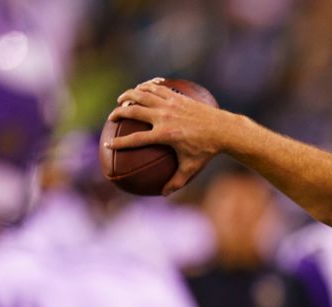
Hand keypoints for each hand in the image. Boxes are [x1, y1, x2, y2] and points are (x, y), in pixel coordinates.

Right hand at [105, 78, 225, 194]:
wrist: (223, 129)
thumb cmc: (206, 151)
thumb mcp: (191, 168)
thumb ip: (176, 181)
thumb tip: (164, 194)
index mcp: (165, 135)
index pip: (136, 139)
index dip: (120, 142)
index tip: (108, 144)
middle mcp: (165, 117)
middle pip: (134, 111)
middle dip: (118, 112)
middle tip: (112, 117)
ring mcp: (171, 104)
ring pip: (143, 94)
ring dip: (129, 95)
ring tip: (121, 99)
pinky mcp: (178, 97)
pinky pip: (157, 88)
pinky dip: (146, 87)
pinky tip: (141, 88)